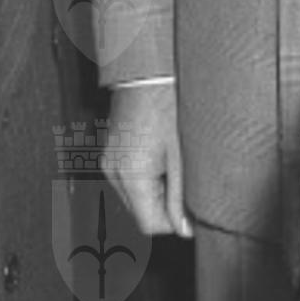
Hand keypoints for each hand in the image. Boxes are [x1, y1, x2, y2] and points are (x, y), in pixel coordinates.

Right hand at [103, 82, 191, 237]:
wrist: (147, 71)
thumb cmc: (168, 105)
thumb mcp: (181, 155)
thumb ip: (181, 197)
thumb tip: (185, 229)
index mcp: (129, 174)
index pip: (149, 224)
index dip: (174, 222)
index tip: (191, 207)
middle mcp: (113, 171)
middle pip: (140, 211)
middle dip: (165, 205)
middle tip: (185, 179)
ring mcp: (109, 160)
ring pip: (135, 196)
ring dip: (156, 189)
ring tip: (173, 162)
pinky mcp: (110, 151)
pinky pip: (128, 178)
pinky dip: (146, 176)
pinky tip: (161, 154)